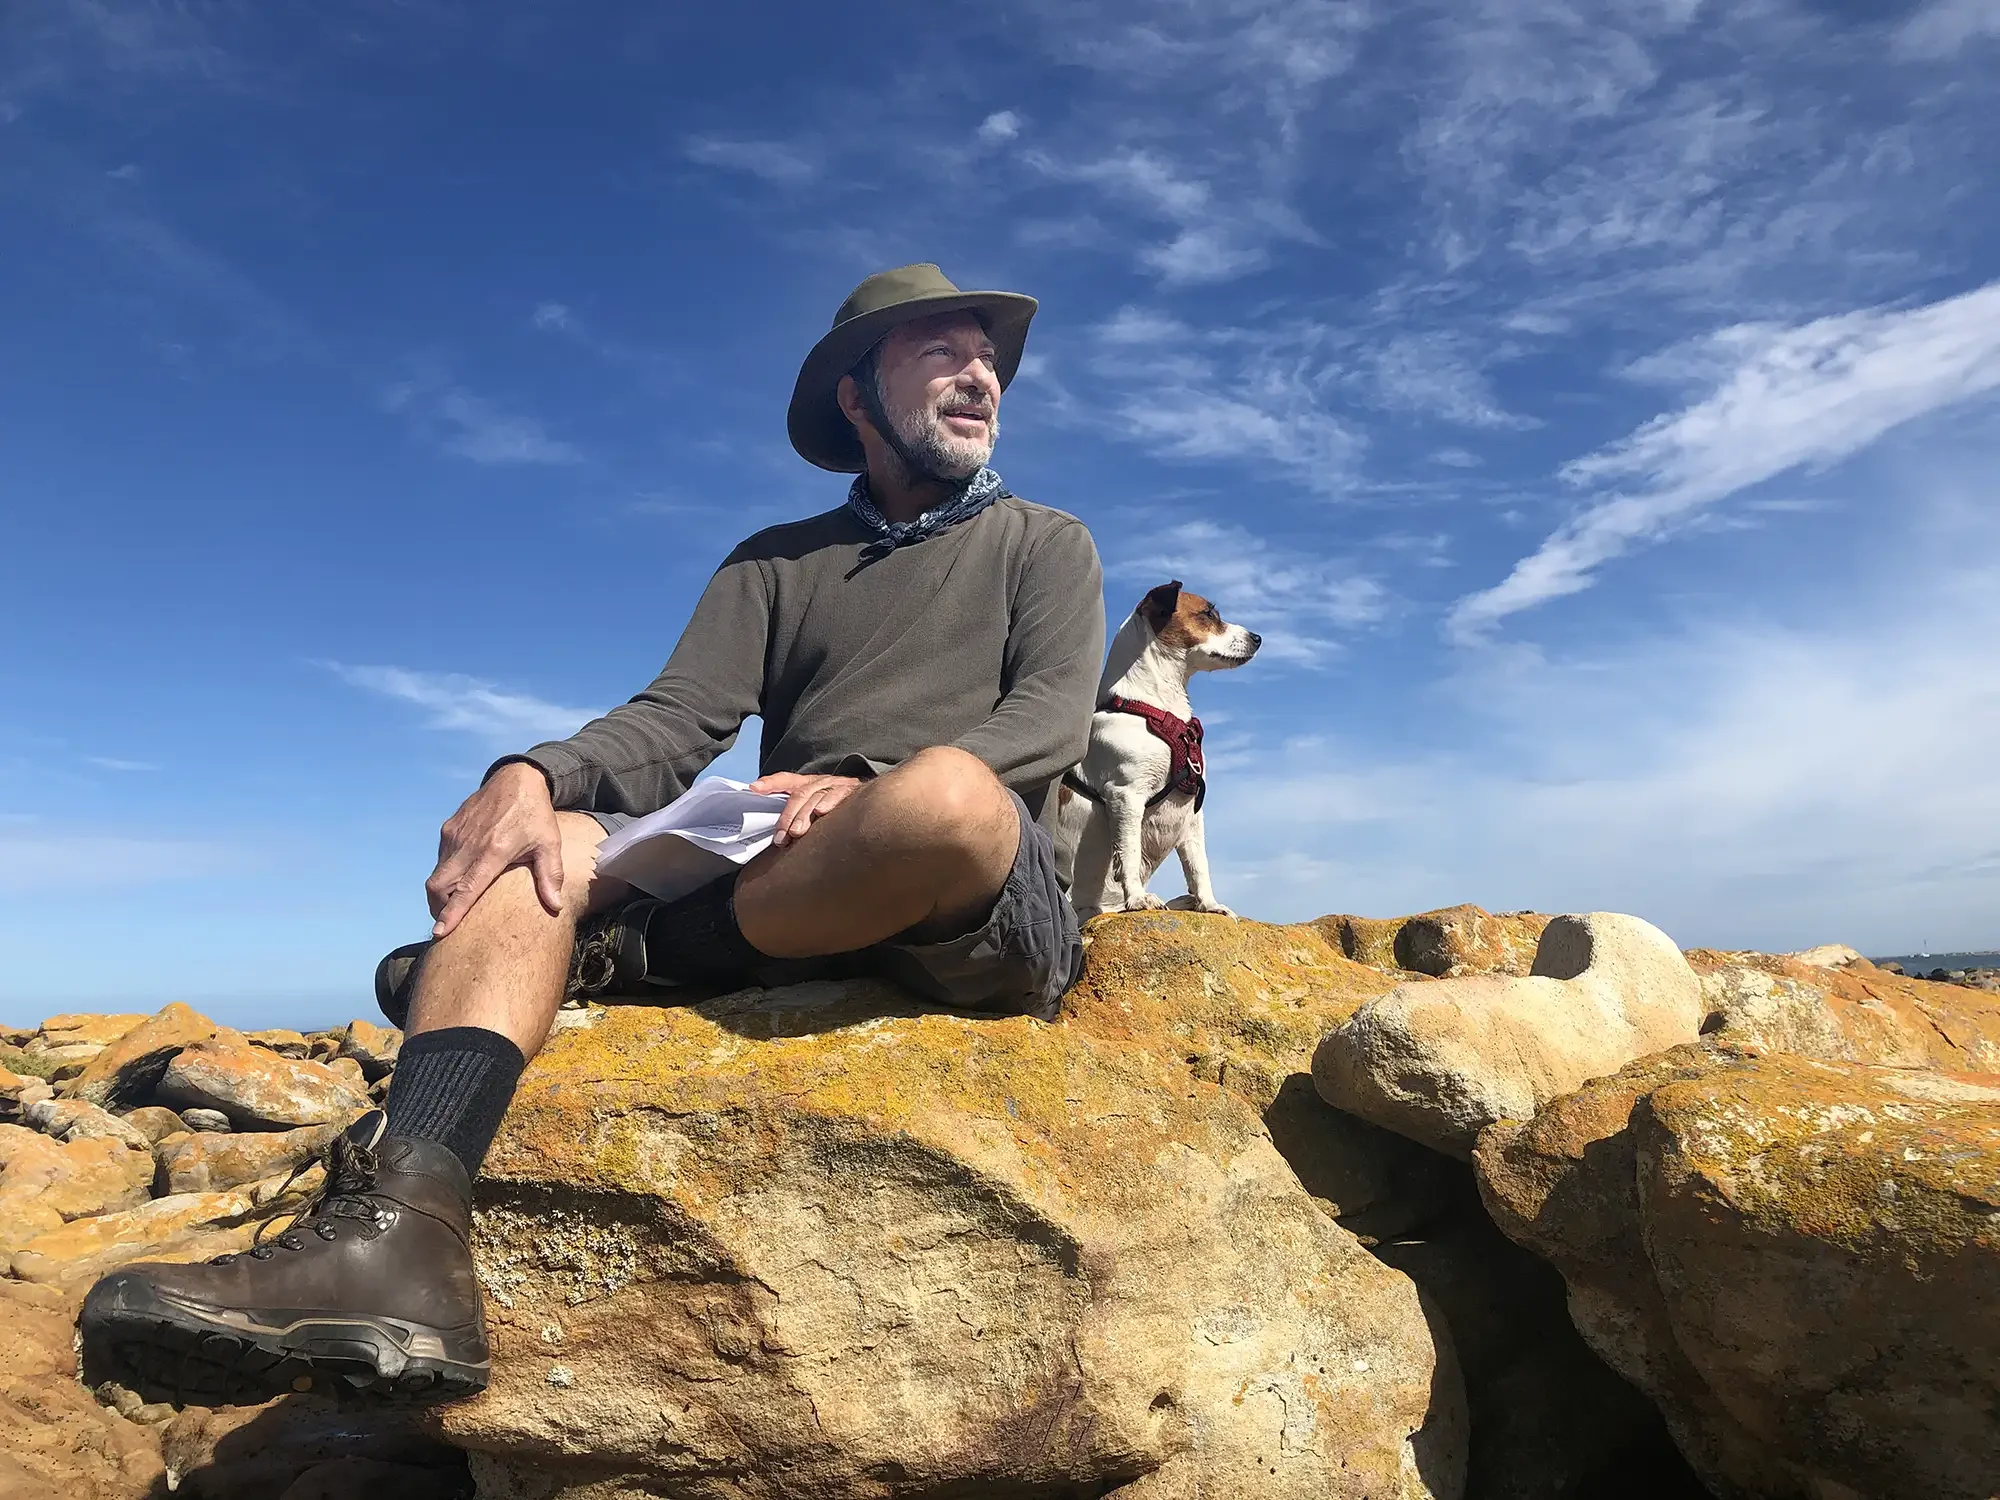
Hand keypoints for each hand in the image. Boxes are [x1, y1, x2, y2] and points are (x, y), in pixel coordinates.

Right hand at [426, 762, 563, 937]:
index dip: (451, 912)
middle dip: (439, 908)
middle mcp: (469, 843)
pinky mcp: (449, 827)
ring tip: (454, 904)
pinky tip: (460, 878)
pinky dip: (445, 874)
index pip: (466, 888)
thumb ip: (551, 876)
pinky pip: (440, 858)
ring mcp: (455, 834)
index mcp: (494, 851)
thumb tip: (556, 907)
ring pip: (437, 873)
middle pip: (439, 886)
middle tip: (448, 922)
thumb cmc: (536, 814)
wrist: (517, 777)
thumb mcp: (549, 844)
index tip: (439, 932)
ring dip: (441, 892)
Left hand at [750, 771, 862, 847]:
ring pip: (815, 796)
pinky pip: (838, 795)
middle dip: (788, 816)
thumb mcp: (816, 808)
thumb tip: (776, 834)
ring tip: (797, 832)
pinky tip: (822, 812)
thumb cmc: (837, 808)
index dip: (770, 783)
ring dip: (804, 814)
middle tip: (782, 837)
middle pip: (799, 794)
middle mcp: (820, 782)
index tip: (754, 789)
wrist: (874, 800)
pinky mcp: (852, 790)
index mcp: (808, 784)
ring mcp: (836, 785)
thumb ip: (796, 815)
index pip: (785, 780)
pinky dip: (829, 802)